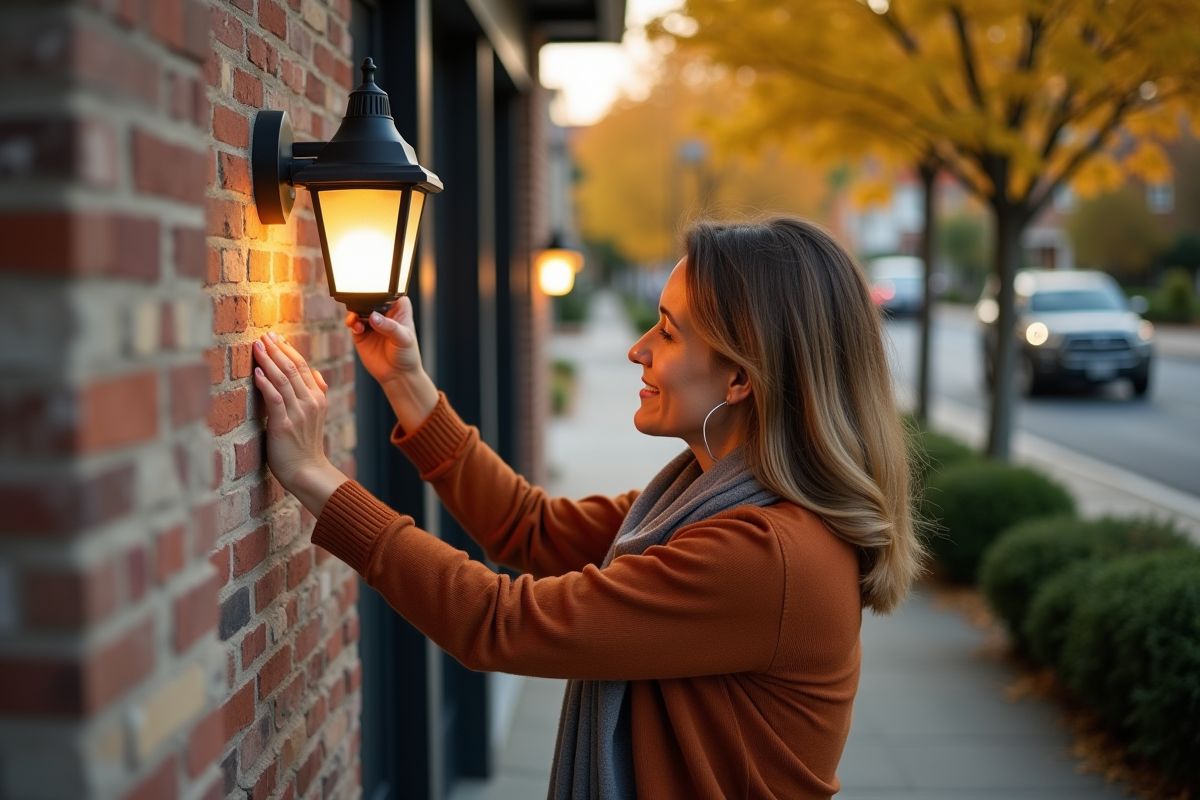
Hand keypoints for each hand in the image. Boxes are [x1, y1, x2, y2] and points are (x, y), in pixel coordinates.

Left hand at [252, 332, 347, 516]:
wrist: (307, 471)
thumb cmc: (306, 445)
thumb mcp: (316, 416)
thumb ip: (315, 392)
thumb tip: (314, 372)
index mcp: (318, 397)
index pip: (303, 366)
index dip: (288, 349)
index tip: (275, 337)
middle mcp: (310, 402)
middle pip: (293, 368)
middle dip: (277, 349)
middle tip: (263, 335)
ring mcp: (299, 412)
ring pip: (284, 379)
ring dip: (269, 360)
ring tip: (257, 346)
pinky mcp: (284, 424)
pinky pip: (275, 398)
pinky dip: (266, 383)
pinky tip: (257, 372)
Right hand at [345, 297, 424, 385]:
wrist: (397, 375)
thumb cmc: (407, 355)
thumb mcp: (403, 339)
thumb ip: (389, 327)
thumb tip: (373, 317)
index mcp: (399, 308)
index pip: (390, 292)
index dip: (382, 288)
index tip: (373, 290)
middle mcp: (384, 312)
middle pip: (371, 298)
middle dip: (363, 299)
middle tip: (360, 305)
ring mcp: (371, 322)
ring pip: (359, 308)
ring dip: (355, 311)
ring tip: (357, 319)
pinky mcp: (361, 332)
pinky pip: (353, 322)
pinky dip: (351, 321)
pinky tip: (356, 327)